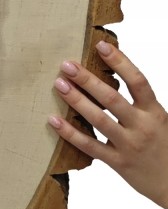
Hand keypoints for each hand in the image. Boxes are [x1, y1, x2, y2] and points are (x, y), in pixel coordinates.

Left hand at [50, 41, 167, 208]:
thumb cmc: (163, 146)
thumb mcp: (159, 120)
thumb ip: (139, 103)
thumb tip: (111, 74)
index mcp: (155, 112)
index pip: (138, 81)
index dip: (120, 62)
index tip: (100, 45)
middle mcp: (143, 126)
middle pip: (112, 98)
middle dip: (88, 80)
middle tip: (67, 65)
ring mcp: (130, 145)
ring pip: (98, 120)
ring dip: (76, 101)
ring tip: (59, 84)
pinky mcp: (118, 163)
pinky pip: (90, 146)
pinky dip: (70, 133)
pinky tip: (53, 120)